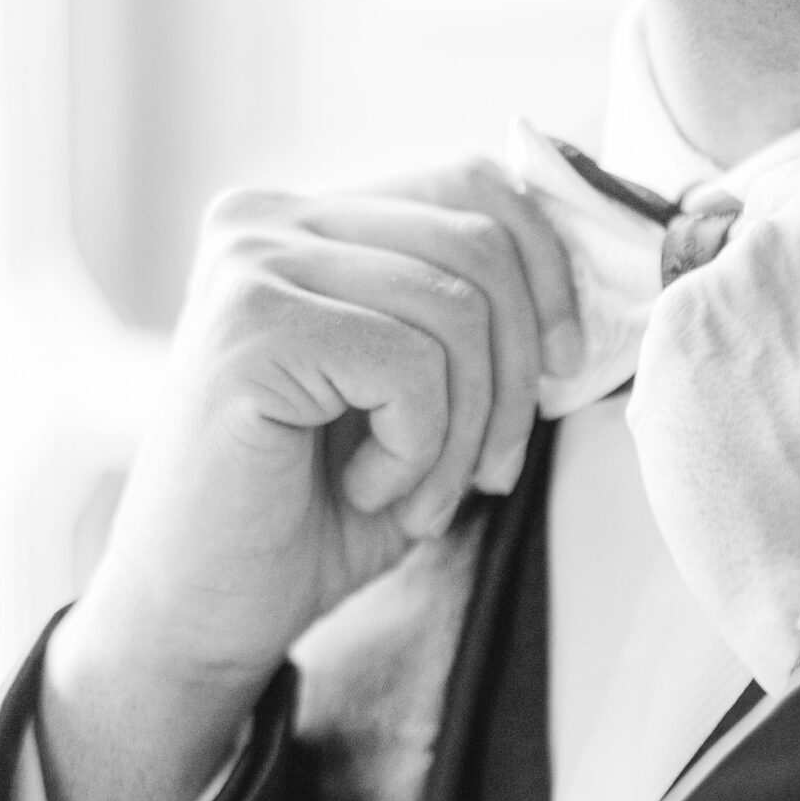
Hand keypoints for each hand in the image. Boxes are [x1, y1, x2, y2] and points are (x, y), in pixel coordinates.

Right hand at [39, 159, 572, 800]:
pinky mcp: (248, 325)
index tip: (561, 372)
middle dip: (515, 376)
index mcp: (310, 220)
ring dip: (463, 432)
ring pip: (456, 309)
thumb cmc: (317, 516)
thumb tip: (596, 285)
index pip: (475, 186)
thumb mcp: (423, 402)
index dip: (549, 274)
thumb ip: (478, 325)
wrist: (203, 614)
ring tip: (413, 495)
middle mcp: (267, 219)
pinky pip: (410, 365)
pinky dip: (418, 451)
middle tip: (488, 473)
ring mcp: (249, 263)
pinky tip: (365, 491)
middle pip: (480, 243)